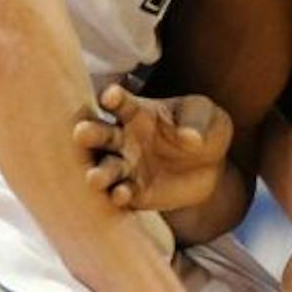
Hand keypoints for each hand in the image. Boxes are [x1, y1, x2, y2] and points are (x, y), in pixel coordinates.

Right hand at [75, 86, 232, 212]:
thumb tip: (190, 137)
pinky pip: (123, 195)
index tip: (111, 95)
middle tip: (81, 133)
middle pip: (101, 135)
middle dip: (89, 134)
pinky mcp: (135, 194)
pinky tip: (121, 194)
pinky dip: (119, 195)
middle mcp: (124, 139)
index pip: (121, 103)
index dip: (114, 98)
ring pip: (106, 169)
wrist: (211, 167)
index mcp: (137, 112)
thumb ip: (197, 122)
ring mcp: (126, 168)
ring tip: (94, 177)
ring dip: (99, 173)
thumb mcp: (208, 117)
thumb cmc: (204, 129)